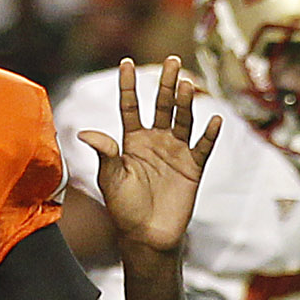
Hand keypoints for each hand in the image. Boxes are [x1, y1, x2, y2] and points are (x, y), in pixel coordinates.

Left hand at [78, 58, 221, 259]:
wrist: (146, 236)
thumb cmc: (124, 208)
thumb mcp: (110, 179)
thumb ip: (104, 153)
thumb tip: (85, 133)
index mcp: (132, 140)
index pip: (129, 106)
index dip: (127, 86)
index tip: (126, 62)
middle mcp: (155, 141)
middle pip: (161, 106)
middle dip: (165, 84)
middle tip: (172, 62)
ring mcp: (175, 152)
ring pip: (182, 121)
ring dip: (185, 103)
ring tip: (186, 85)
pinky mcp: (192, 168)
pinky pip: (202, 147)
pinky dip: (209, 135)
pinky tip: (214, 119)